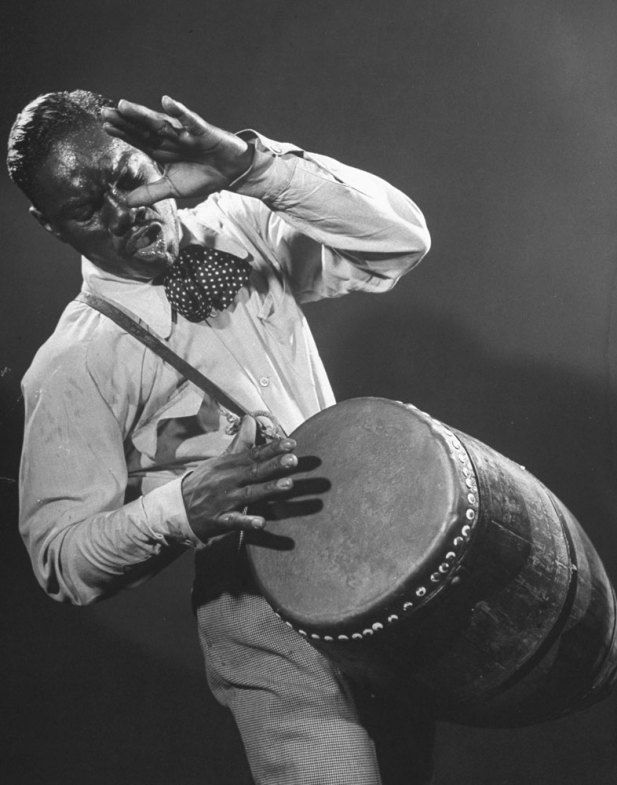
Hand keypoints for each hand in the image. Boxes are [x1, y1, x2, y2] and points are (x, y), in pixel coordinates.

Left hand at [101, 95, 253, 205]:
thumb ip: (150, 193)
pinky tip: (167, 101)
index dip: (122, 132)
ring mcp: (185, 133)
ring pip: (161, 122)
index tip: (104, 124)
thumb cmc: (203, 176)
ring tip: (125, 105)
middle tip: (104, 111)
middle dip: (125, 120)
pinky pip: (190, 120)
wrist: (232, 174)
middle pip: (144, 128)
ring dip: (143, 114)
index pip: (138, 139)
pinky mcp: (203, 132)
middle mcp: (170, 138)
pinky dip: (180, 112)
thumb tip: (125, 202)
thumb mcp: (173, 188)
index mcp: (162, 149)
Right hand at [181, 416, 296, 542]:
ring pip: (248, 494)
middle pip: (253, 471)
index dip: (272, 449)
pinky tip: (261, 522)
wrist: (176, 507)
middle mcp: (227, 481)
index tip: (291, 443)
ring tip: (288, 484)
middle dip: (274, 465)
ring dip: (268, 489)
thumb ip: (240, 443)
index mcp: (229, 465)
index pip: (253, 454)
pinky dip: (247, 521)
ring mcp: (223, 501)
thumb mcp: (220, 461)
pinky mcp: (219, 520)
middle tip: (294, 460)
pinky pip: (234, 521)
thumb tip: (251, 419)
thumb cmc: (204, 482)